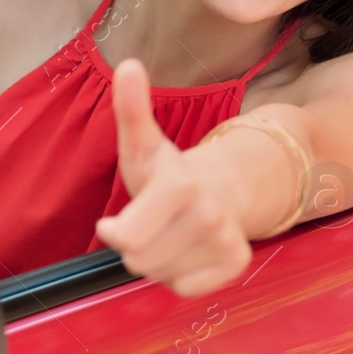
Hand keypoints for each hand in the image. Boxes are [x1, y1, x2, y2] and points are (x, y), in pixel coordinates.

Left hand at [94, 59, 252, 296]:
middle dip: (135, 247)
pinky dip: (179, 275)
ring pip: (162, 276)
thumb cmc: (169, 170)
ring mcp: (227, 239)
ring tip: (168, 234)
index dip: (115, 233)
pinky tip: (187, 250)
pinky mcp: (238, 263)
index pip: (127, 239)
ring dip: (157, 261)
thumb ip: (131, 107)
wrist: (224, 185)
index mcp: (180, 184)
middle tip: (149, 223)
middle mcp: (209, 214)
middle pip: (140, 261)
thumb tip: (128, 64)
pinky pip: (185, 289)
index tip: (115, 221)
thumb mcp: (143, 142)